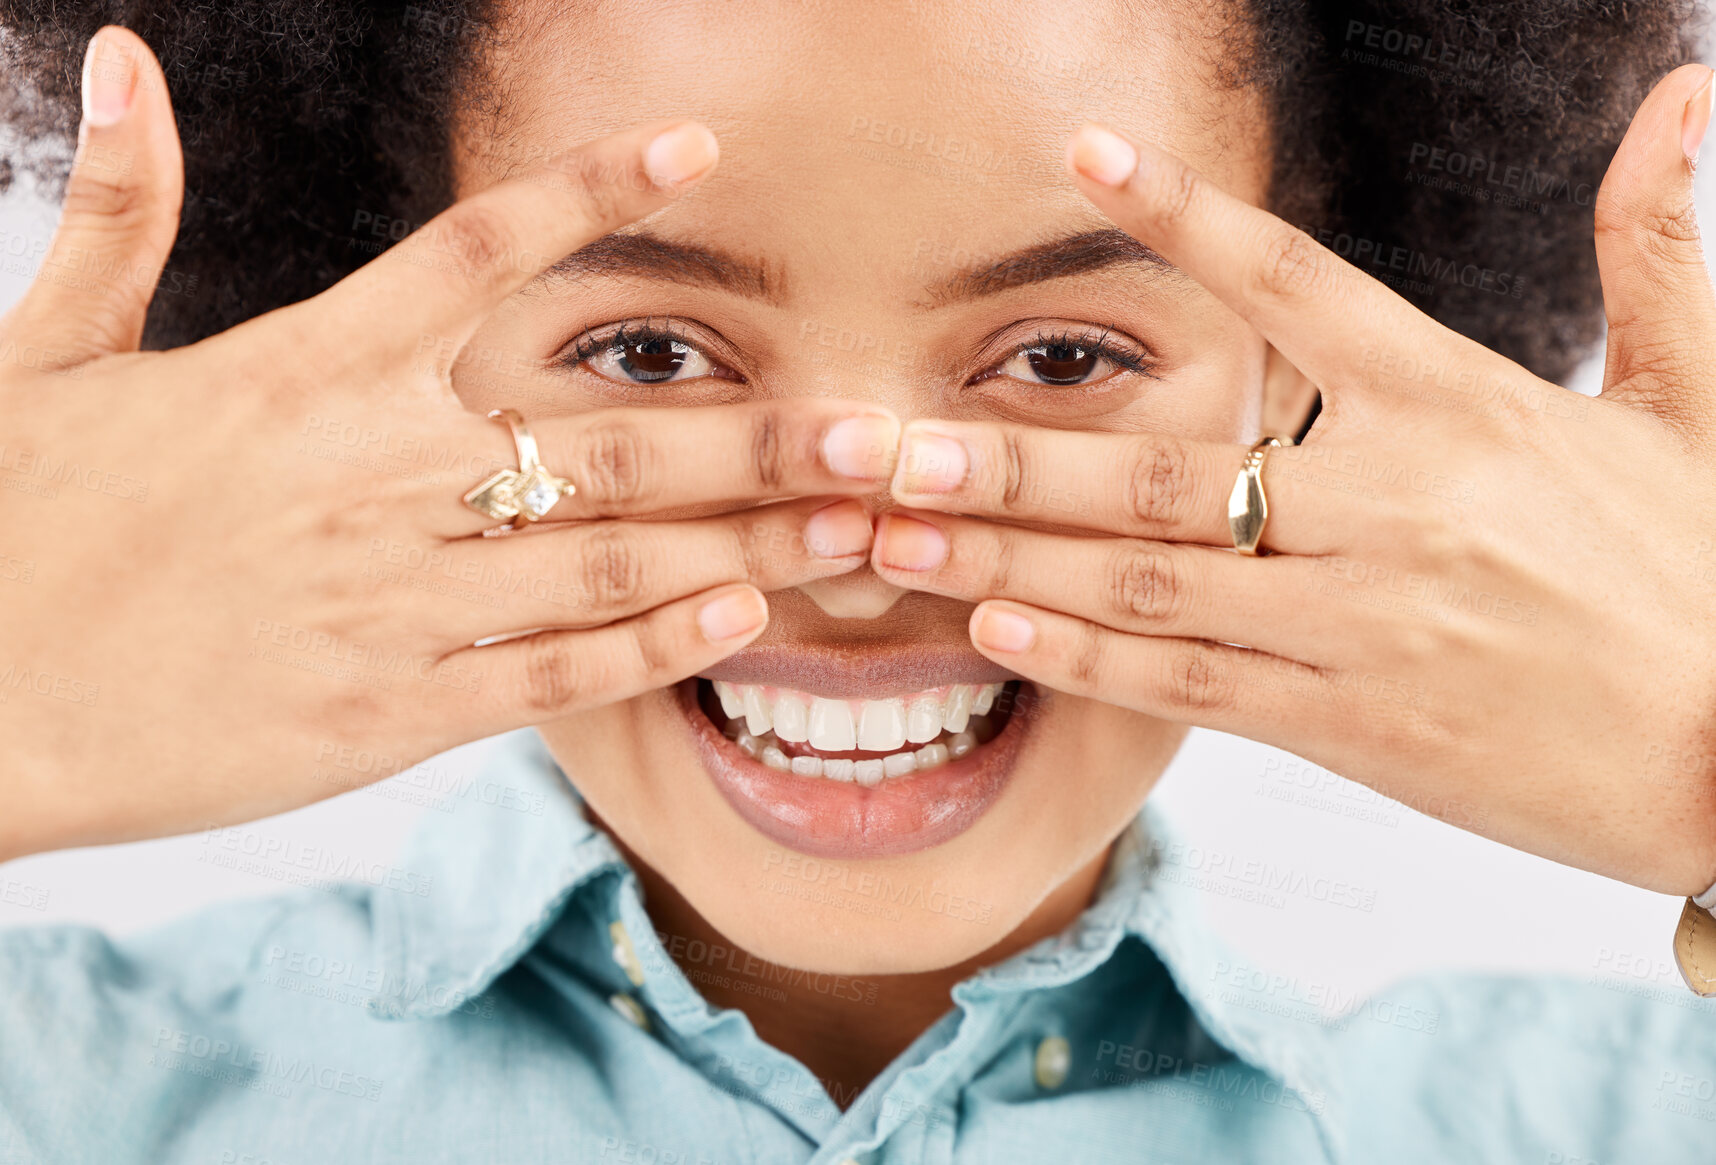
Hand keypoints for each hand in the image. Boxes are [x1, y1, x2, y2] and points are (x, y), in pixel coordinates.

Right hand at [0, 27, 895, 858]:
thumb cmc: (11, 523)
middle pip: (613, 434)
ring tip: (854, 527)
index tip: (703, 148)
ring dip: (749, 540)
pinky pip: (555, 671)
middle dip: (759, 433)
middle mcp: (378, 473)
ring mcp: (397, 597)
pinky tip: (739, 621)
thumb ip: (120, 210)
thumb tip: (122, 57)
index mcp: (307, 367)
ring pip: (614, 559)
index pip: (483, 251)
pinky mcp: (391, 709)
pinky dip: (656, 647)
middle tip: (872, 427)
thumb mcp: (48, 351)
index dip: (602, 189)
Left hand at [870, 64, 1715, 895]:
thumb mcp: (1698, 399)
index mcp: (1462, 404)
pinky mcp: (1354, 727)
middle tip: (879, 444)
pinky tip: (995, 634)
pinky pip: (1192, 686)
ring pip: (1153, 584)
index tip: (1080, 159)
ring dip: (1010, 562)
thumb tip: (1682, 97)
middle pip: (1168, 468)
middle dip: (1013, 460)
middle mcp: (1394, 508)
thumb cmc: (1709, 573)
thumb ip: (1655, 250)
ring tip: (891, 540)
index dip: (1183, 218)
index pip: (1296, 286)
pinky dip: (1088, 660)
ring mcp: (1363, 625)